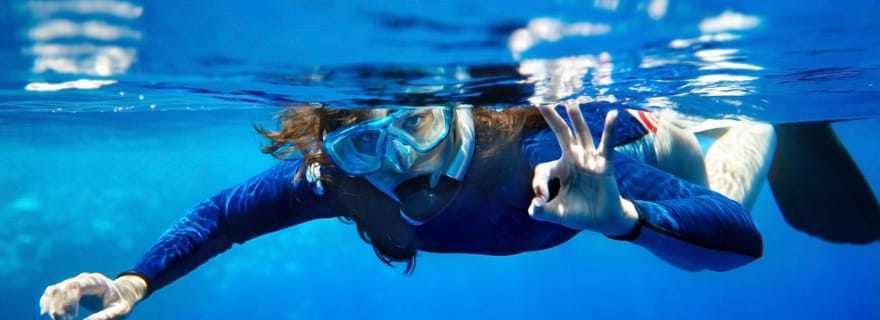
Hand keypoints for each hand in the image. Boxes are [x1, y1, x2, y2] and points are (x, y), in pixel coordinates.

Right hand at [40, 273, 146, 319]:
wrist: (122, 294)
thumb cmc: (122, 303)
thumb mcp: (120, 310)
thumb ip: (107, 316)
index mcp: (96, 281)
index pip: (75, 286)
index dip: (68, 301)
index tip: (72, 317)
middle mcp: (83, 279)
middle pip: (61, 288)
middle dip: (58, 308)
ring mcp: (74, 282)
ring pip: (53, 290)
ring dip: (51, 307)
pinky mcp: (68, 289)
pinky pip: (51, 293)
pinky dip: (46, 303)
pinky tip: (47, 314)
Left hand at [528, 103, 637, 235]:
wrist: (601, 220)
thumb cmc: (578, 214)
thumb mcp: (556, 213)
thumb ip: (541, 211)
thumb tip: (533, 206)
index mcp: (559, 169)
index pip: (543, 169)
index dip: (539, 183)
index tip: (541, 198)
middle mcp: (573, 159)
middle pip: (561, 135)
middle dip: (552, 119)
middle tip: (544, 101)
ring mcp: (589, 160)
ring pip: (582, 136)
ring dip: (577, 120)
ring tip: (572, 104)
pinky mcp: (604, 165)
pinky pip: (607, 145)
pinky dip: (610, 130)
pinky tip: (613, 114)